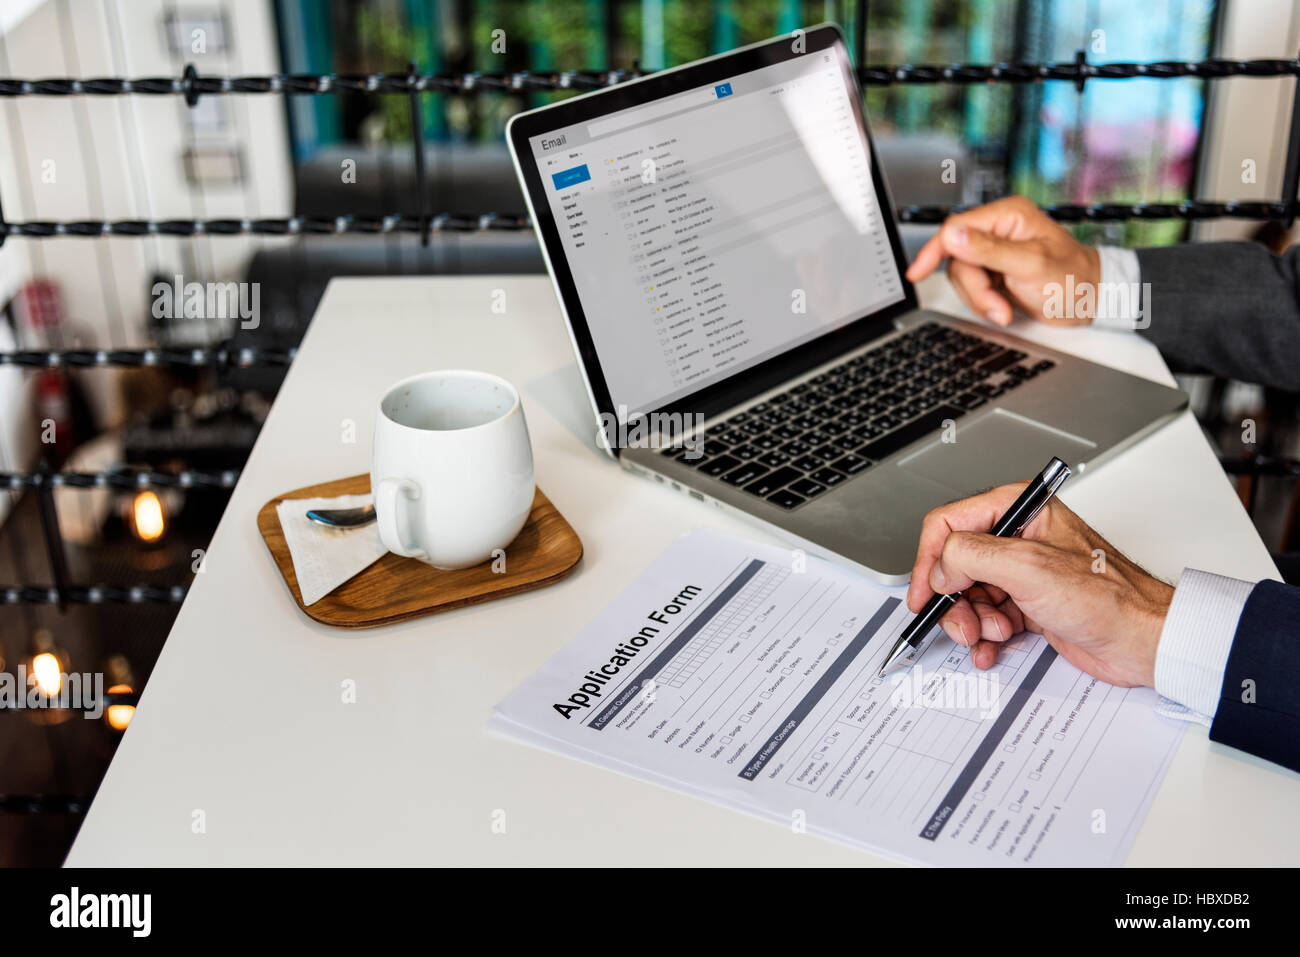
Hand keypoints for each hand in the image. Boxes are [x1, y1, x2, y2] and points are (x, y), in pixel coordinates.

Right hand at [905, 195, 1100, 326]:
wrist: (1090, 301)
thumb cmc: (1072, 278)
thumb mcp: (1029, 264)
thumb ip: (988, 250)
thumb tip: (952, 235)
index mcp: (1008, 216)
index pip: (957, 228)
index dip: (935, 250)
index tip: (918, 272)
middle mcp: (999, 230)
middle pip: (958, 259)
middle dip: (975, 289)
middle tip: (996, 306)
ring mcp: (995, 252)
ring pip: (963, 277)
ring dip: (980, 299)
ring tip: (1004, 310)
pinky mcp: (995, 272)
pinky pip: (972, 288)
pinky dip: (984, 303)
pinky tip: (1004, 307)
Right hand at [907, 484, 1173, 687]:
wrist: (1143, 641)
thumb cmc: (1110, 597)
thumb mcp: (1029, 566)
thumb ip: (972, 556)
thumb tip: (940, 567)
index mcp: (1019, 510)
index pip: (949, 524)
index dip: (930, 560)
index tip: (925, 592)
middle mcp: (1017, 537)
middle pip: (954, 565)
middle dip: (955, 600)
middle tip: (964, 623)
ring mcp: (1021, 573)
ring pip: (967, 596)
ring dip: (972, 622)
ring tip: (993, 635)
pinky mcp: (1027, 604)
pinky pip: (986, 619)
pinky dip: (984, 638)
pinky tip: (992, 648)